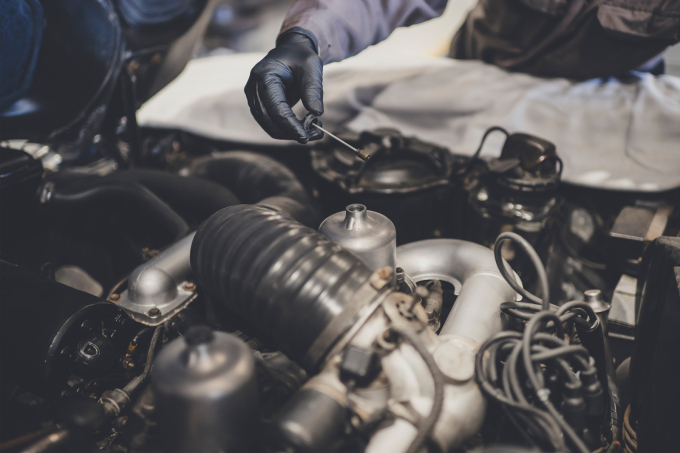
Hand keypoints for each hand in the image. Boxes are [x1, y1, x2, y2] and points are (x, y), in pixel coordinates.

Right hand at [245, 29, 323, 143]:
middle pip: (269, 120)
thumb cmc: (301, 57)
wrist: (290, 53)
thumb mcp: (311, 66)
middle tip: (315, 135)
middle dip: (291, 132)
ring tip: (312, 132)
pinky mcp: (259, 106)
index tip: (305, 136)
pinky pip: (270, 124)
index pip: (275, 107)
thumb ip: (313, 89)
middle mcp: (253, 88)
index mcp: (264, 75)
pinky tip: (302, 127)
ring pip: (269, 126)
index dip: (289, 125)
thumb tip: (316, 113)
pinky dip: (286, 130)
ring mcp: (253, 98)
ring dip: (289, 134)